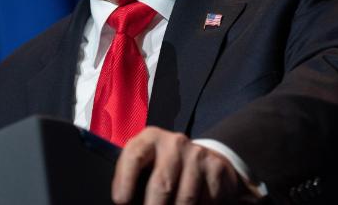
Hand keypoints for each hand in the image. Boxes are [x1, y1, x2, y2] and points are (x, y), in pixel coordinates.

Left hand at [112, 127, 253, 203]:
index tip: (121, 202)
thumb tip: (124, 202)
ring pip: (184, 199)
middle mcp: (174, 143)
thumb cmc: (162, 169)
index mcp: (150, 139)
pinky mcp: (216, 169)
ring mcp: (197, 155)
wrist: (201, 160)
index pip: (134, 156)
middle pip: (162, 184)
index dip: (125, 180)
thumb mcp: (145, 166)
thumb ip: (134, 181)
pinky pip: (206, 201)